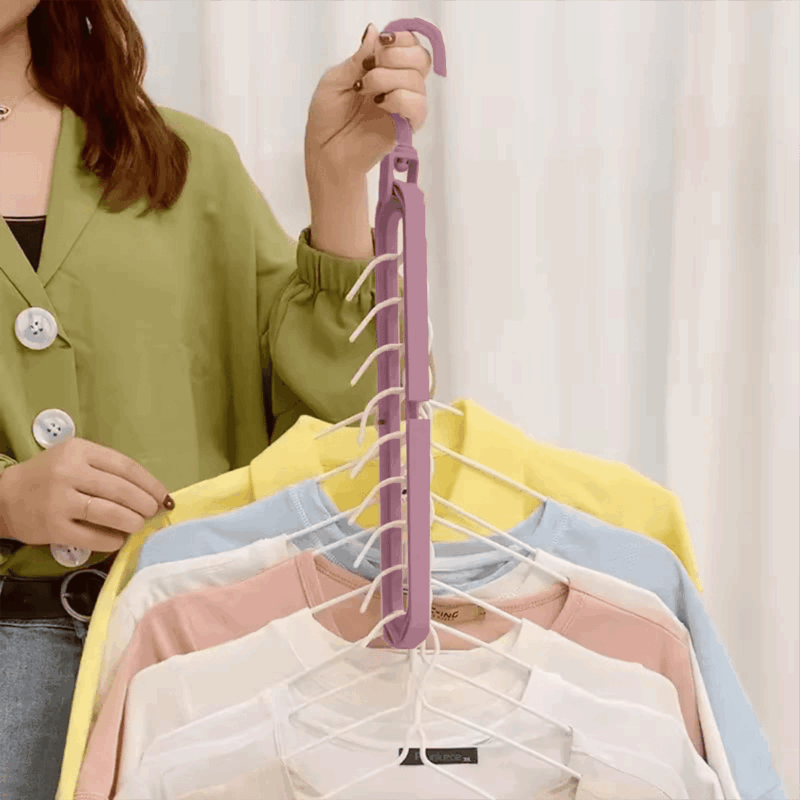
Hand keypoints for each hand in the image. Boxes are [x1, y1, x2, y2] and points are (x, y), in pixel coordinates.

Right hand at [0, 438, 170, 551]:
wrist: (5, 497)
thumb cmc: (50, 476)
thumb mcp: (75, 458)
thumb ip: (106, 468)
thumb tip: (148, 490)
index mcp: (79, 451)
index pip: (125, 466)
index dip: (149, 483)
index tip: (163, 495)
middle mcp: (68, 473)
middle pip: (120, 489)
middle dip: (144, 503)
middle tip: (153, 512)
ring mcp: (59, 501)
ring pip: (108, 512)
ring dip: (131, 521)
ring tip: (139, 524)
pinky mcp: (52, 527)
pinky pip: (90, 536)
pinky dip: (110, 539)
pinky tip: (119, 539)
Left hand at [304, 23, 431, 183]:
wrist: (326, 151)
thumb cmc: (327, 118)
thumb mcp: (335, 79)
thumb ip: (357, 58)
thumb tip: (374, 32)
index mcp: (383, 70)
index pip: (409, 46)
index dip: (400, 40)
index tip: (379, 46)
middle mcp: (398, 85)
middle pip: (421, 58)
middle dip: (395, 57)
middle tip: (369, 70)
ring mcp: (404, 106)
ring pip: (417, 80)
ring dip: (388, 79)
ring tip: (366, 91)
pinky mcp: (407, 127)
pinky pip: (418, 106)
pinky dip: (399, 99)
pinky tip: (380, 104)